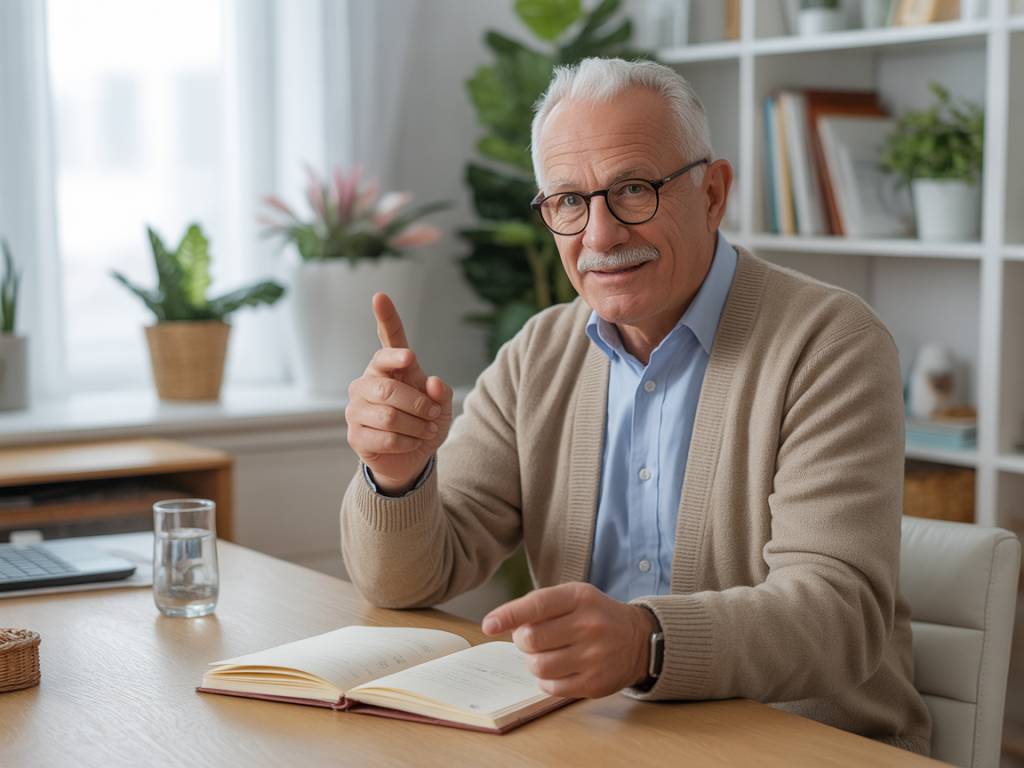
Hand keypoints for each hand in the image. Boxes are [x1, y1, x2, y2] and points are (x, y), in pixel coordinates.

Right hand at [346, 292, 452, 493]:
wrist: (412, 457)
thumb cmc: (425, 423)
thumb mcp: (442, 406)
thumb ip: (441, 392)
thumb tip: (431, 381)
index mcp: (390, 366)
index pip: (388, 338)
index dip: (386, 318)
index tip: (381, 297)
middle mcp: (367, 381)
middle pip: (390, 389)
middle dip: (420, 406)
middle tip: (434, 415)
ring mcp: (356, 407)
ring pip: (390, 416)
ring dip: (417, 427)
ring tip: (425, 431)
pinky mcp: (354, 433)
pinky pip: (385, 438)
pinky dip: (407, 443)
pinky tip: (409, 443)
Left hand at [481, 582, 656, 697]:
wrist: (638, 639)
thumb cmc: (595, 615)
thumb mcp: (575, 597)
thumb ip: (541, 605)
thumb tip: (501, 623)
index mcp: (580, 598)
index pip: (537, 605)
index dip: (508, 615)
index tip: (489, 625)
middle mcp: (589, 626)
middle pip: (531, 639)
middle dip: (523, 641)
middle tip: (532, 639)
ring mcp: (594, 657)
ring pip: (538, 666)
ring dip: (533, 661)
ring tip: (546, 654)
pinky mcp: (595, 683)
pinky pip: (551, 687)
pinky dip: (546, 680)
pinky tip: (558, 669)